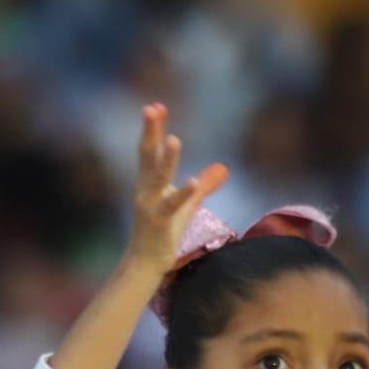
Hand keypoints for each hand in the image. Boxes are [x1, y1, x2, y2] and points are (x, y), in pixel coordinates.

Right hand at [125, 103, 228, 272]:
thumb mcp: (187, 203)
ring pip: (158, 178)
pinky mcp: (158, 222)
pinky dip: (182, 194)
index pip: (151, 150)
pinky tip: (193, 182)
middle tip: (151, 108)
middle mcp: (145, 190)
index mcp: (150, 182)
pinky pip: (171, 206)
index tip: (155, 106)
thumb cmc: (165, 231)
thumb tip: (223, 168)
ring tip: (174, 140)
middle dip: (150, 132)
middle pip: (147, 156)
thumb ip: (204, 184)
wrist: (147, 262)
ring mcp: (149, 206)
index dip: (154, 129)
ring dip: (166, 160)